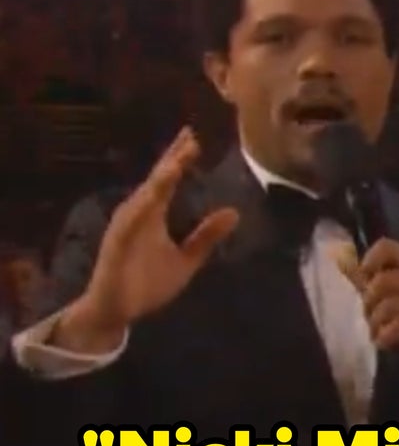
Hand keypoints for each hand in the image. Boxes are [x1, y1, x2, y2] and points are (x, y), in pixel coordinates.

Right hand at [61, 127, 238, 351]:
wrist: (118, 311)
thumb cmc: (148, 283)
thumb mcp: (187, 260)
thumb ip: (206, 236)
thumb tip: (234, 212)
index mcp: (154, 215)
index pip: (168, 180)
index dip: (180, 159)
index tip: (195, 136)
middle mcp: (139, 214)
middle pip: (157, 180)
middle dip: (172, 158)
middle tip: (191, 133)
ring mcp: (126, 227)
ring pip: (145, 197)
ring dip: (160, 178)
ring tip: (178, 159)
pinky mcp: (116, 244)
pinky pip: (129, 224)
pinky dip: (141, 208)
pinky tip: (152, 196)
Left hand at [353, 239, 398, 372]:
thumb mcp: (389, 290)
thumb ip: (366, 275)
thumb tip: (338, 257)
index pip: (386, 247)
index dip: (368, 263)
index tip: (365, 280)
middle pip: (381, 282)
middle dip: (370, 303)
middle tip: (373, 316)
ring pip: (387, 306)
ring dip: (376, 323)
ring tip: (379, 331)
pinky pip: (397, 326)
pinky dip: (385, 337)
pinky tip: (386, 341)